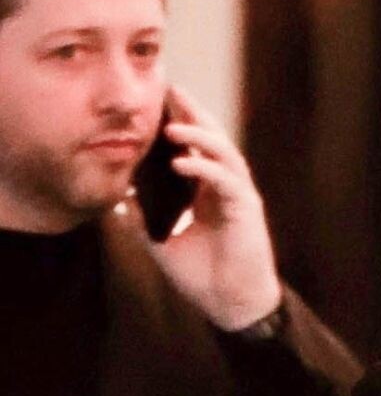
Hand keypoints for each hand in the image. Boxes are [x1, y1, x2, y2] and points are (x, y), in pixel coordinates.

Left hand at [149, 86, 281, 329]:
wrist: (230, 305)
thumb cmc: (203, 277)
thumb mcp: (161, 242)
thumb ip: (143, 219)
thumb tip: (119, 196)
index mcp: (208, 192)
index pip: (195, 147)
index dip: (181, 121)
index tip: (159, 100)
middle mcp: (225, 188)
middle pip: (212, 138)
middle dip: (193, 113)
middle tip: (171, 89)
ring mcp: (238, 197)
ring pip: (223, 153)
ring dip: (199, 135)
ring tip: (172, 125)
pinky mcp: (246, 210)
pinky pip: (226, 180)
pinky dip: (204, 168)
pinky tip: (181, 161)